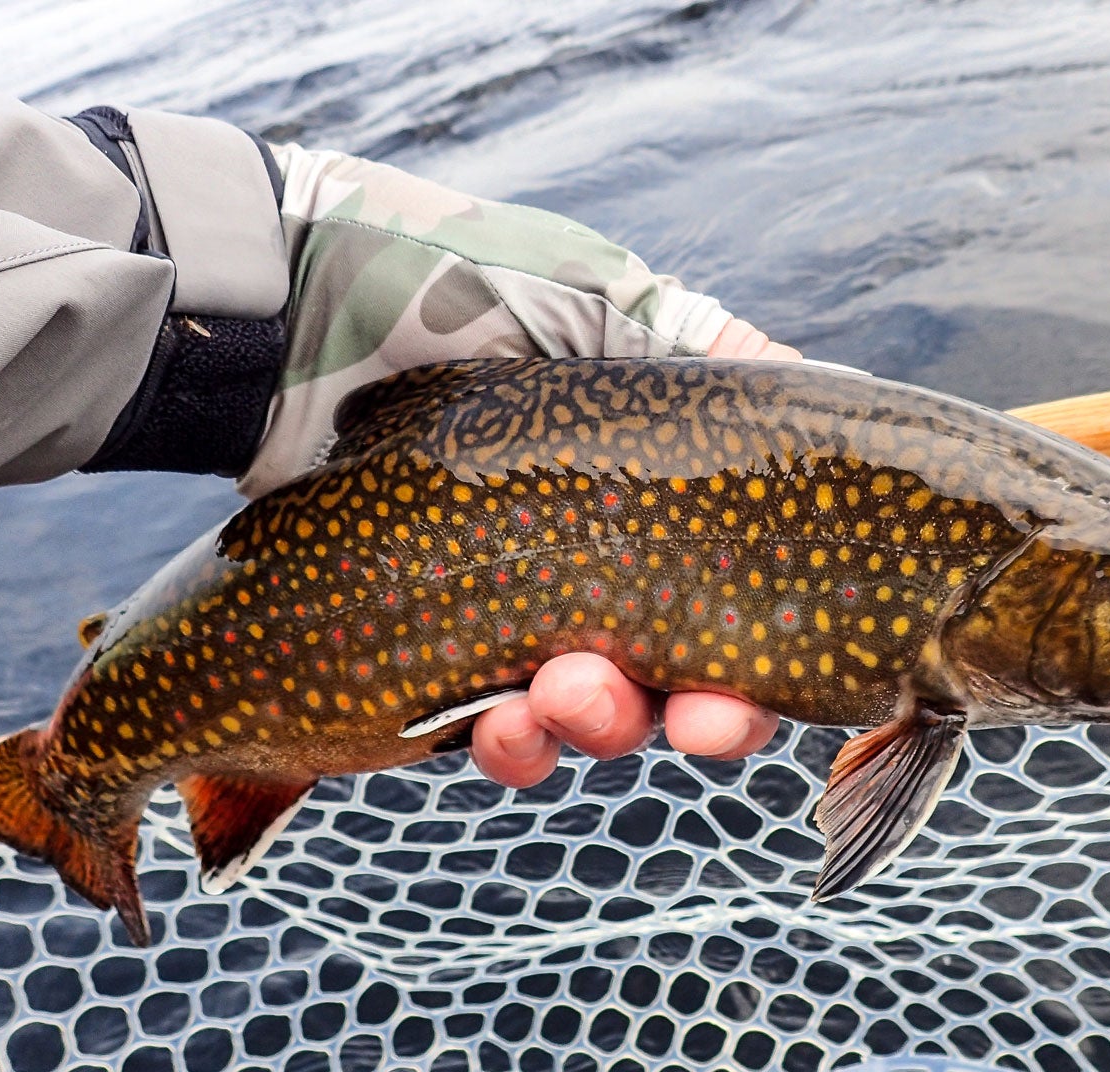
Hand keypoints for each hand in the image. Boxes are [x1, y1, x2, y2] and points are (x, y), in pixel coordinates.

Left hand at [250, 148, 798, 786]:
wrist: (301, 314)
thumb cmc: (457, 291)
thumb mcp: (599, 304)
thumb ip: (703, 347)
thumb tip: (809, 375)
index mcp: (660, 507)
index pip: (744, 613)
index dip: (763, 672)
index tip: (748, 689)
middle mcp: (607, 577)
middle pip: (685, 687)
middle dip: (696, 717)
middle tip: (687, 716)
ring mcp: (520, 621)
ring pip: (590, 720)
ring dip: (596, 725)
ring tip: (559, 696)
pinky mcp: (430, 655)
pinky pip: (490, 731)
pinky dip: (508, 742)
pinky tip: (493, 723)